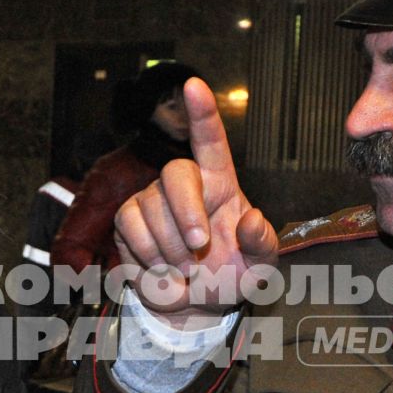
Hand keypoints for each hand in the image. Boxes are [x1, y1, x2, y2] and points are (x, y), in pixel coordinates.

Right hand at [112, 78, 278, 324]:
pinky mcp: (127, 220)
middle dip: (186, 212)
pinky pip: (131, 227)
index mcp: (220, 183)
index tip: (194, 86)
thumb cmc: (231, 275)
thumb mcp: (261, 267)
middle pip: (176, 174)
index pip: (210, 140)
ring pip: (152, 210)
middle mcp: (184, 184)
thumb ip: (264, 244)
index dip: (203, 113)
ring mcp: (152, 199)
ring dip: (171, 249)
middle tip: (199, 248)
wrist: (195, 305)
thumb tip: (253, 219)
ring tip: (186, 269)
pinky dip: (149, 256)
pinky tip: (163, 269)